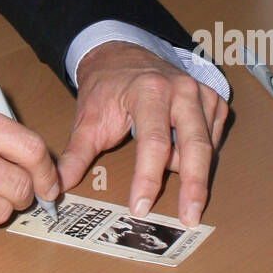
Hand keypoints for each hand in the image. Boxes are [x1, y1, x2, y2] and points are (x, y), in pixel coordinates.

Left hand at [57, 42, 227, 227]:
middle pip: (195, 146)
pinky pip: (214, 140)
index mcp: (149, 91)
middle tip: (190, 217)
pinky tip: (181, 150)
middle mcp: (181, 90)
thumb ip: (77, 154)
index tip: (140, 208)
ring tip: (164, 164)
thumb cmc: (106, 88)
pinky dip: (200, 154)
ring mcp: (201, 94)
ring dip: (189, 167)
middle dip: (194, 185)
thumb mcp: (88, 120)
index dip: (147, 179)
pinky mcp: (214, 101)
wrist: (121, 55)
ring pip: (206, 146)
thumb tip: (58, 185)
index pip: (154, 143)